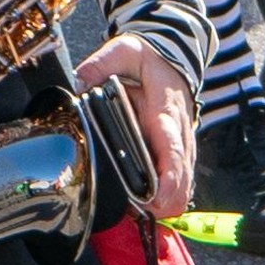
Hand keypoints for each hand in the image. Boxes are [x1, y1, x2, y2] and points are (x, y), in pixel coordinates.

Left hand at [77, 34, 194, 221]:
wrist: (171, 55)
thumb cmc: (147, 59)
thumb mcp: (123, 51)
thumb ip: (101, 65)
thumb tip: (80, 81)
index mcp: (165, 113)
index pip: (173, 151)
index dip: (169, 179)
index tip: (158, 200)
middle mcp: (180, 133)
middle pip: (183, 179)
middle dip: (165, 203)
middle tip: (136, 213)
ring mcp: (182, 145)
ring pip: (185, 185)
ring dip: (166, 203)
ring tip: (136, 212)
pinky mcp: (179, 151)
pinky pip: (180, 181)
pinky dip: (166, 197)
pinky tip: (144, 205)